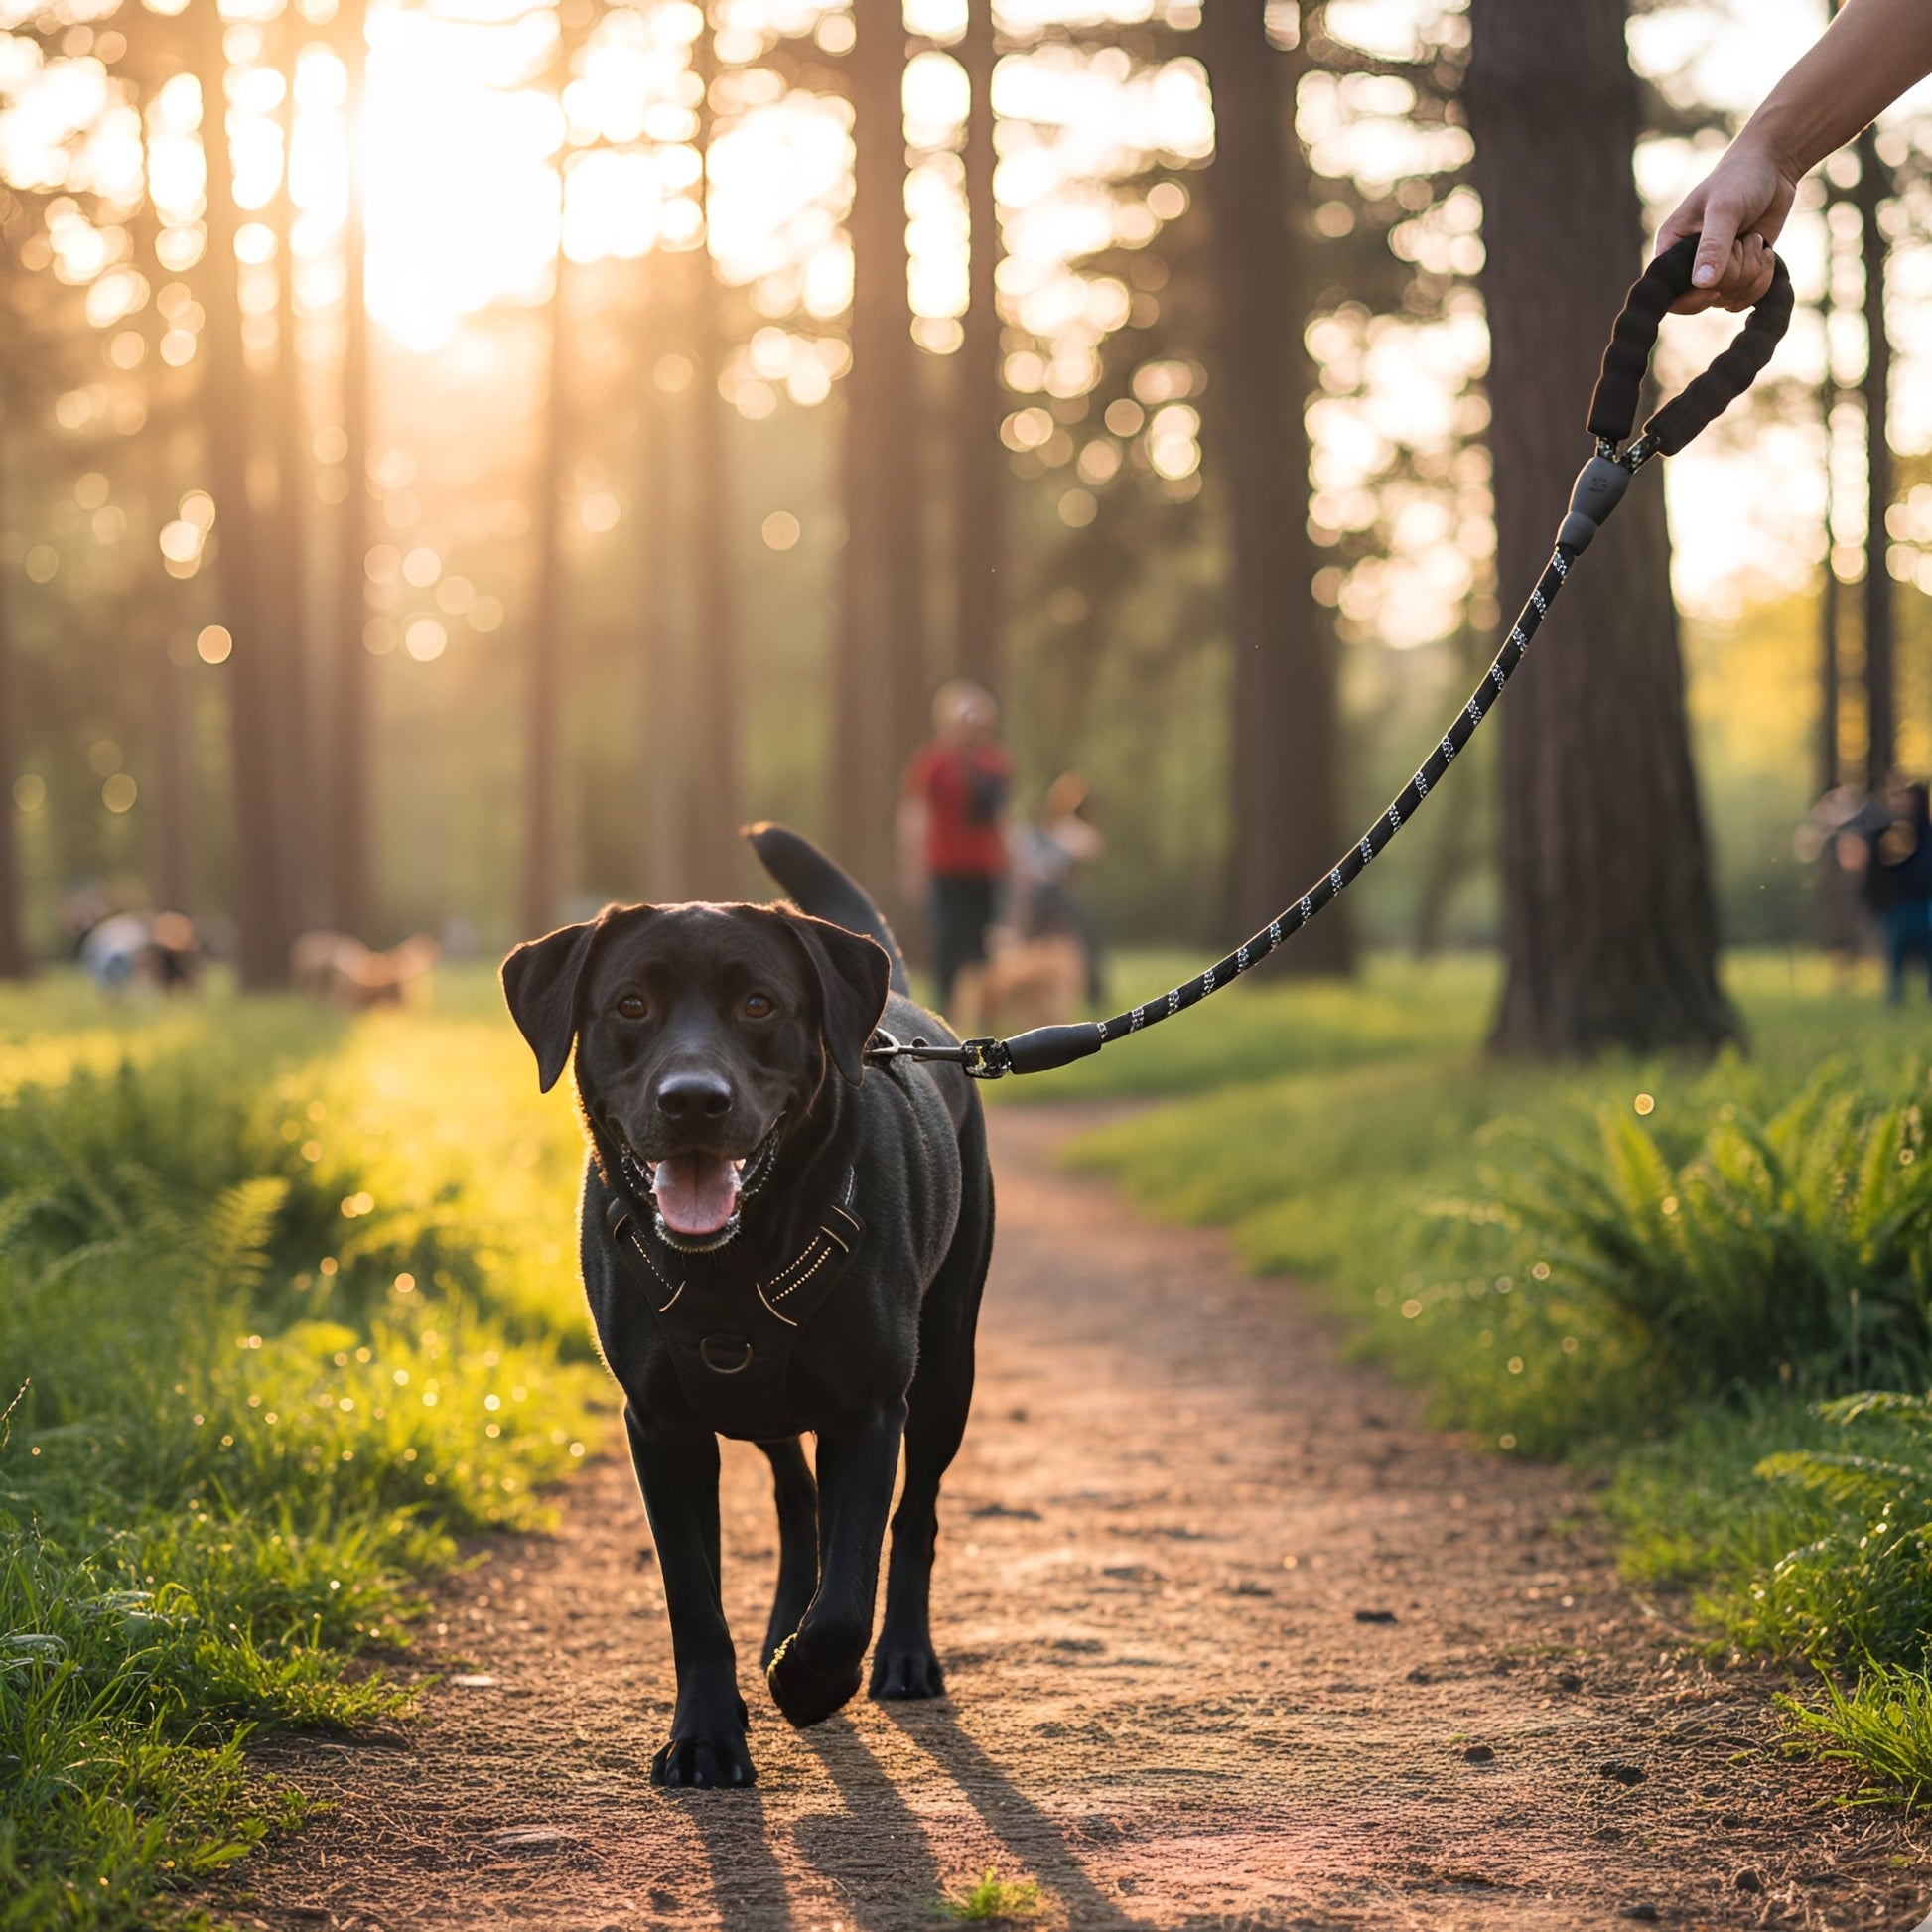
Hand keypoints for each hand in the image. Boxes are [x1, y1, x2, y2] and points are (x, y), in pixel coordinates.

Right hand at [1654, 130, 1795, 313]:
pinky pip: (1750, 296)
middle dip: (1734, 275)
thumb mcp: (1724, 209)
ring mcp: (1716, 273)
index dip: (1692, 299)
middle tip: (1743, 241)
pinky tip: (1765, 251)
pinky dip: (1764, 277)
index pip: (1668, 295)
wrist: (1773, 168)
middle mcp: (1689, 266)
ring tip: (1754, 240)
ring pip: (1731, 300)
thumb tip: (1703, 284)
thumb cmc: (1740, 179)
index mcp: (1670, 250)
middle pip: (1706, 300)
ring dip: (1753, 272)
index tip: (1716, 286)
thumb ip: (1712, 246)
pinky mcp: (1740, 274)